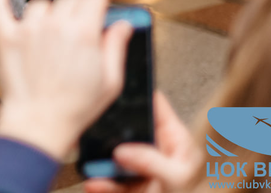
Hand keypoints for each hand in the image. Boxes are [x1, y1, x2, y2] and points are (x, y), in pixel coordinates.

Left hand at [0, 0, 131, 160]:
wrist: (39, 122)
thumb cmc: (74, 108)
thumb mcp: (110, 81)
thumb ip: (116, 47)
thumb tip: (122, 25)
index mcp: (83, 32)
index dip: (99, 4)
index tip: (99, 10)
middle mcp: (54, 24)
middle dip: (78, 8)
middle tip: (78, 25)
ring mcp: (27, 28)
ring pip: (41, 4)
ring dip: (48, 13)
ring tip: (51, 31)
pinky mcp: (5, 36)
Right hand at [84, 91, 203, 192]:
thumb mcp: (177, 181)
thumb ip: (152, 163)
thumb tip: (124, 150)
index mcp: (176, 141)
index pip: (155, 107)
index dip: (137, 95)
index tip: (114, 88)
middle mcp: (157, 152)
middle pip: (127, 132)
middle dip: (109, 133)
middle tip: (95, 132)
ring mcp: (142, 171)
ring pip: (114, 158)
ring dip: (101, 163)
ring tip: (93, 167)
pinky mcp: (131, 189)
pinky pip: (110, 182)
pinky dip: (100, 184)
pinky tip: (94, 185)